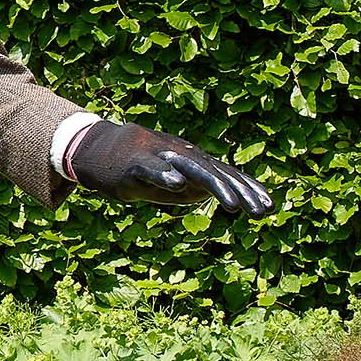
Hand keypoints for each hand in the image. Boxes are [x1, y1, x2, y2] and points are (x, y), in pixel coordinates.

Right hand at [68, 121, 275, 218]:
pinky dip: (164, 175)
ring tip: (233, 205)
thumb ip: (190, 188)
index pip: (223, 172)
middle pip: (214, 171)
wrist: (91, 147)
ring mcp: (156, 155)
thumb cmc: (132, 166)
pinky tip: (178, 185)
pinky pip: (151, 168)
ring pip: (190, 169)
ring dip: (213, 186)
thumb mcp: (166, 179)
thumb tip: (214, 197)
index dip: (246, 187)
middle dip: (239, 191)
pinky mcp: (132, 162)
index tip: (268, 206)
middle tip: (261, 212)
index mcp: (188, 159)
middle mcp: (178, 153)